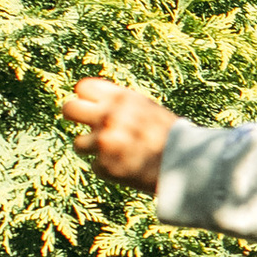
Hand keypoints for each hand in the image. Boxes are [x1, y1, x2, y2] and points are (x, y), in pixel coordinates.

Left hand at [60, 75, 172, 193]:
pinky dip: (108, 169)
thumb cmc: (169, 135)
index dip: (85, 98)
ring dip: (92, 149)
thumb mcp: (146, 109)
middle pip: (69, 109)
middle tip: (88, 126)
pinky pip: (96, 166)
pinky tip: (127, 167)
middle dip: (74, 118)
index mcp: (121, 99)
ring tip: (113, 153)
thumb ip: (119, 104)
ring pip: (78, 143)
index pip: (83, 87)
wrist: (187, 164)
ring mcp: (104, 142)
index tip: (91, 106)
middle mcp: (108, 117)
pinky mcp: (105, 166)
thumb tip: (89, 100)